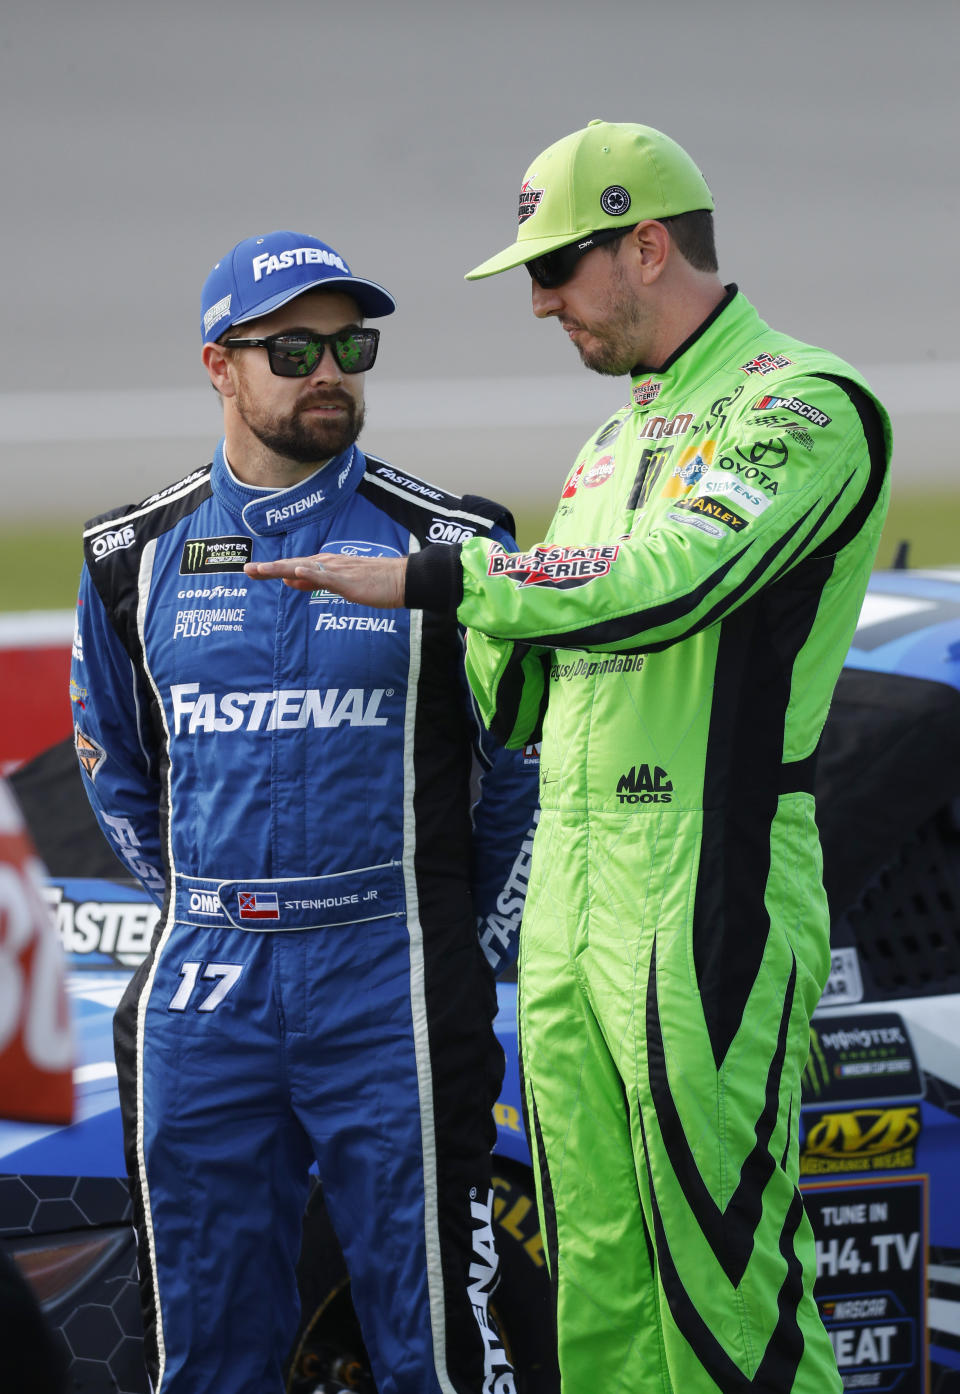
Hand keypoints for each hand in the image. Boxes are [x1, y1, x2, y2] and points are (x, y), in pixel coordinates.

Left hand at [244, 553, 407, 608]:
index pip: (292, 567)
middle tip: (246, 570)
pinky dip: (310, 573)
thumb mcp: (338, 583)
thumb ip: (313, 581)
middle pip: (292, 565)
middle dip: (268, 568)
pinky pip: (327, 576)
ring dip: (281, 568)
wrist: (402, 579)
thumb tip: (289, 580)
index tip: (251, 571)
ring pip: (303, 568)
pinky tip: (295, 572)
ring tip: (261, 569)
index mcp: (324, 565)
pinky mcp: (349, 580)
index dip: (271, 569)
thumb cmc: (373, 583)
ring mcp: (337, 570)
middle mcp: (327, 564)